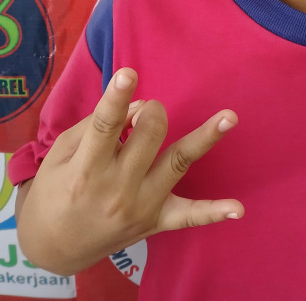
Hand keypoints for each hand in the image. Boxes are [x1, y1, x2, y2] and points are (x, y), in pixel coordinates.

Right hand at [16, 68, 243, 274]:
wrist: (54, 246)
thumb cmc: (56, 188)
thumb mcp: (62, 152)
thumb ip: (99, 125)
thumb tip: (141, 107)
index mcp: (87, 169)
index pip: (105, 126)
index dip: (117, 98)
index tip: (128, 73)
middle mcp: (117, 188)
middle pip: (150, 135)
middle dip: (152, 112)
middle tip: (144, 113)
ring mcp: (141, 206)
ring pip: (178, 162)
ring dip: (205, 137)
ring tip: (230, 117)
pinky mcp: (157, 221)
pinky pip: (189, 217)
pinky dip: (213, 212)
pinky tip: (238, 209)